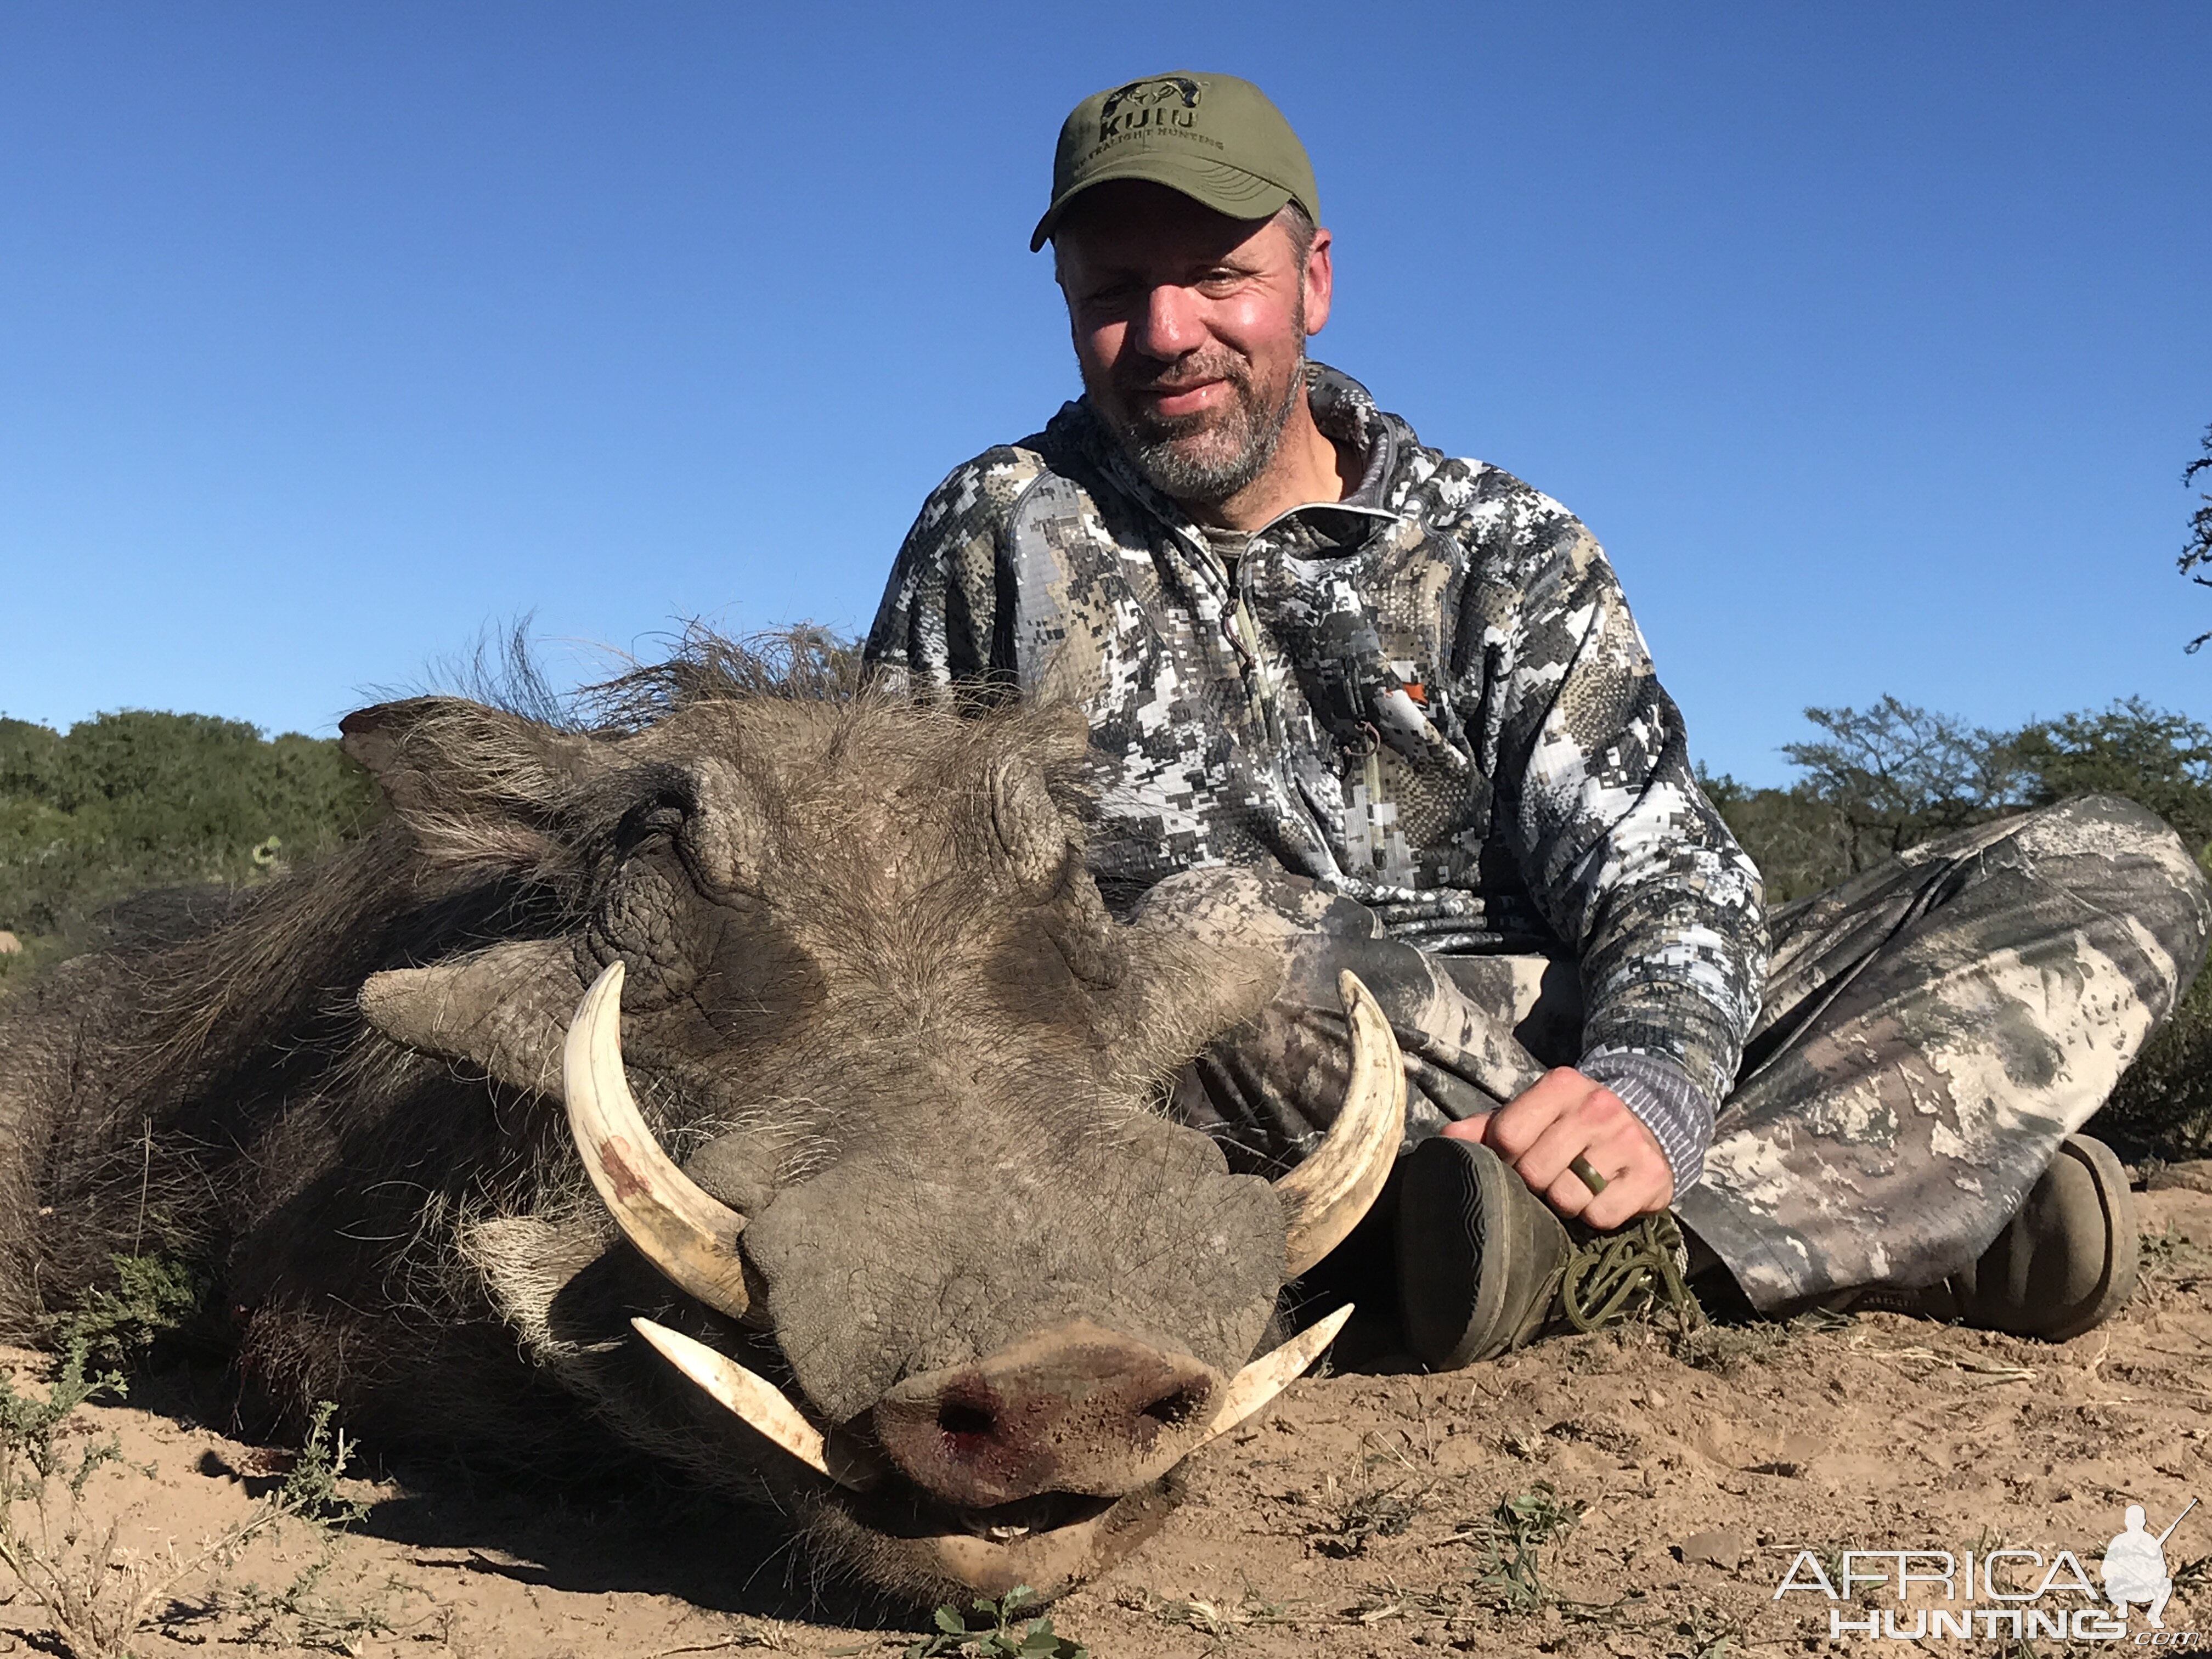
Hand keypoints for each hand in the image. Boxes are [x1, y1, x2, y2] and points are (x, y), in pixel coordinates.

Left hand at [1442, 1067, 1673, 1227]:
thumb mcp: (1532, 1115)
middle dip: (1535, 1184)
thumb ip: (1486, 1128)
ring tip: (1576, 1185)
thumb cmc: (1572, 1126)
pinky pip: (1601, 1216)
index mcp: (1561, 1084)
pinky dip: (1596, 1216)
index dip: (1504, 1158)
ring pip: (1567, 1197)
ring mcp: (1628, 1140)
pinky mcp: (1652, 1176)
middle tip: (1548, 1178)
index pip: (1507, 1135)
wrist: (1646, 1128)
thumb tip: (1443, 1142)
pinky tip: (1604, 1196)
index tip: (1516, 1160)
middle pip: (1535, 1171)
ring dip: (1565, 1203)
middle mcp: (1597, 1106)